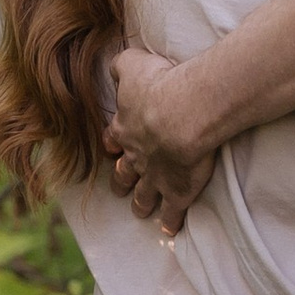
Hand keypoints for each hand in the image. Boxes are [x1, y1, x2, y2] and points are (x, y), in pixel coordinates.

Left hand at [106, 46, 218, 234]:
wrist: (183, 113)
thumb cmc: (160, 83)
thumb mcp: (133, 64)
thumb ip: (122, 65)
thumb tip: (114, 66)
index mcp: (124, 128)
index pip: (113, 140)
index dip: (112, 145)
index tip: (111, 150)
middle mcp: (135, 156)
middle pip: (124, 173)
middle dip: (121, 181)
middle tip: (119, 188)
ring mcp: (155, 177)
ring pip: (143, 195)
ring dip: (141, 203)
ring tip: (140, 212)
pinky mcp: (177, 191)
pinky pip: (172, 212)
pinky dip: (171, 222)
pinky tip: (169, 230)